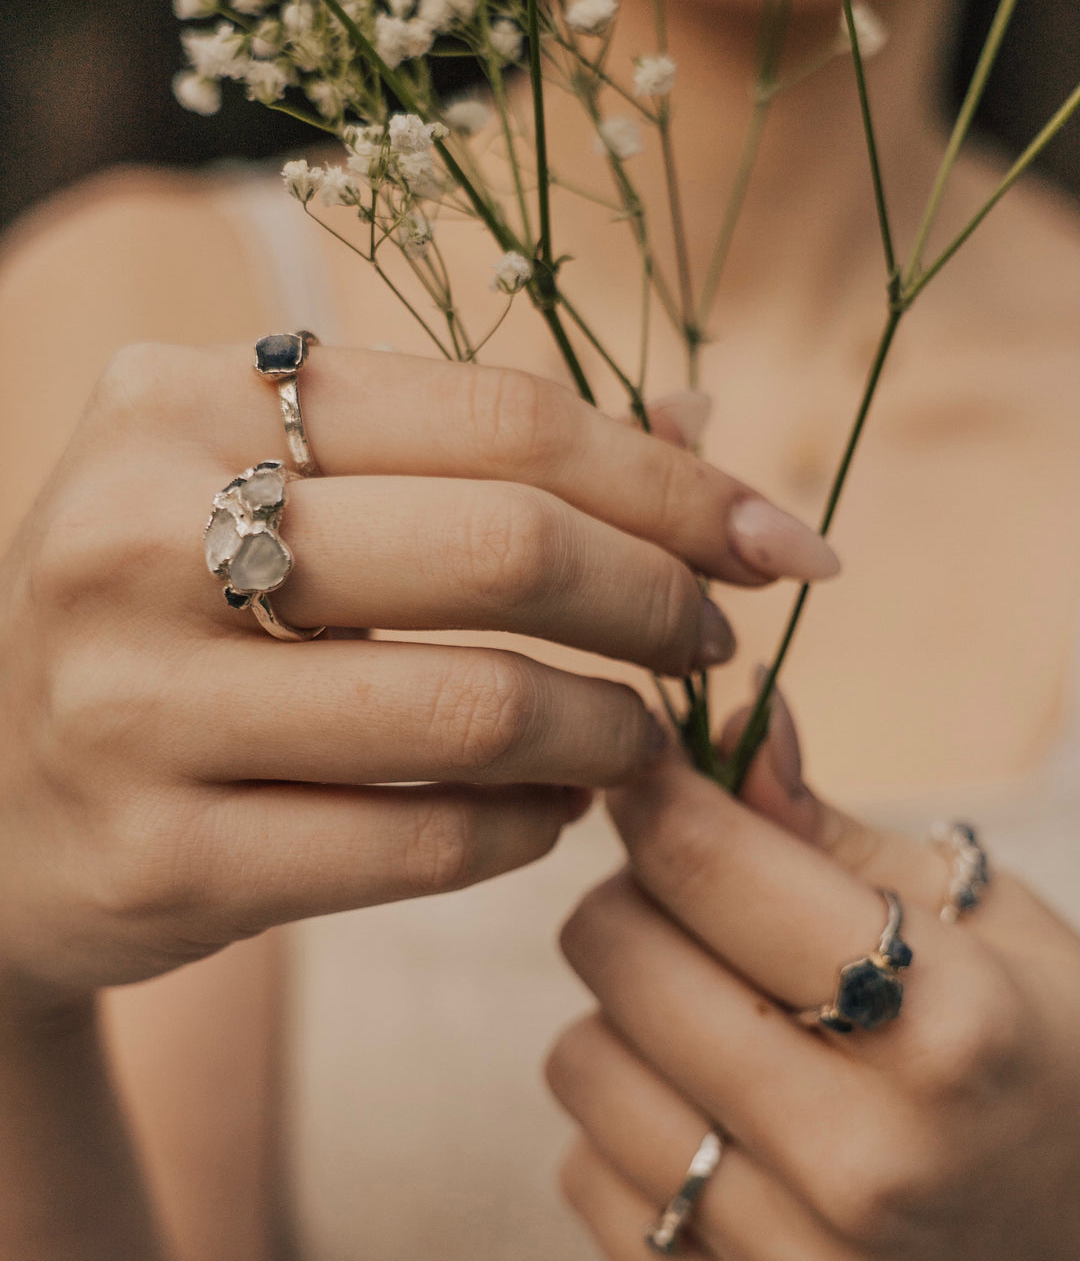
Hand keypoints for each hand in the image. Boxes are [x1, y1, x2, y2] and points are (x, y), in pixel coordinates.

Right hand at [0, 344, 837, 1005]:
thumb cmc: (164, 619)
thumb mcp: (269, 493)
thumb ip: (471, 450)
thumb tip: (704, 421)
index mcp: (178, 400)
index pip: (499, 417)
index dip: (673, 483)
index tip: (780, 541)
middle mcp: (138, 534)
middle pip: (503, 548)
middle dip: (658, 601)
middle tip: (714, 642)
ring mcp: (134, 707)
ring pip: (475, 711)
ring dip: (609, 732)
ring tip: (640, 738)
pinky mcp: (157, 861)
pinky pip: (420, 844)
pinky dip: (528, 829)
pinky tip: (551, 812)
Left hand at [548, 696, 1079, 1260]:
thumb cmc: (1041, 1051)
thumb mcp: (983, 919)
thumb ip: (831, 828)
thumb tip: (730, 720)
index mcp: (945, 1024)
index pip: (708, 866)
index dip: (653, 792)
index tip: (640, 769)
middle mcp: (868, 1160)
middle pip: (619, 954)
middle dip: (637, 898)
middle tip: (692, 904)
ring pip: (581, 1062)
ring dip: (628, 1018)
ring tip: (716, 1020)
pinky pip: (587, 1180)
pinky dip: (629, 1129)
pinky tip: (716, 1119)